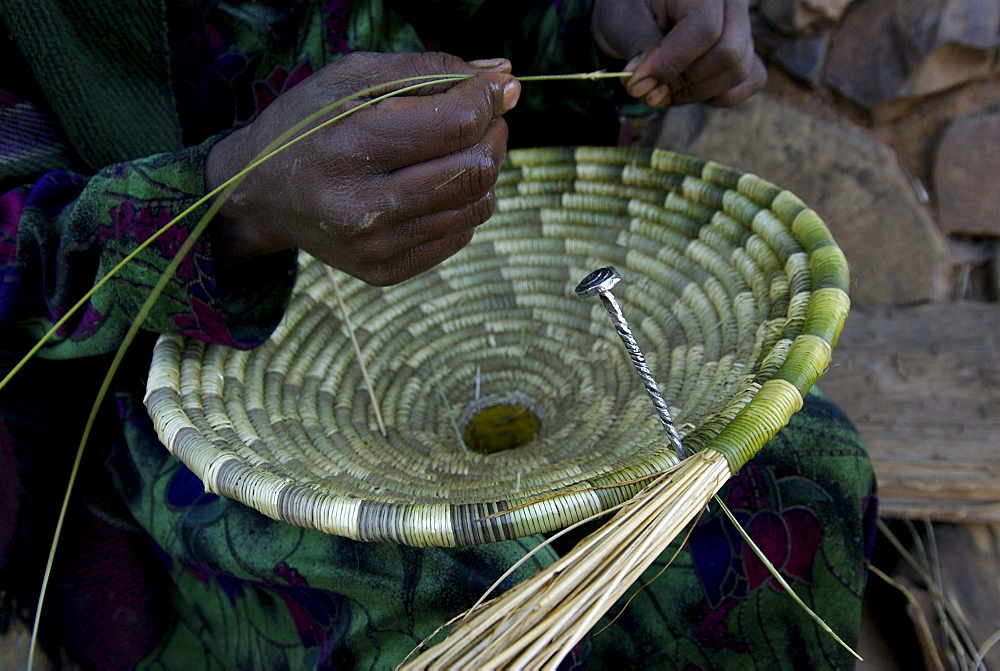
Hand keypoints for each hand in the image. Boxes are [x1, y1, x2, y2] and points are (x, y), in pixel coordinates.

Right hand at [206, 52, 518, 285]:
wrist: (259, 194)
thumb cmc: (309, 124)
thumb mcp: (353, 78)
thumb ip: (430, 70)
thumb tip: (505, 78)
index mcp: (350, 148)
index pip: (457, 125)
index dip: (487, 99)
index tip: (493, 87)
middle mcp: (363, 208)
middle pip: (475, 170)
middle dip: (493, 134)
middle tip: (483, 117)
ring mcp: (376, 248)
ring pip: (477, 205)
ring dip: (482, 168)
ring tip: (457, 148)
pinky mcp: (386, 273)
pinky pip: (461, 234)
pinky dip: (462, 202)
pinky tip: (435, 184)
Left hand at [592, 0, 765, 107]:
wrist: (639, 10)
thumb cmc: (629, 9)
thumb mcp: (625, 21)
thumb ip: (640, 50)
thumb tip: (646, 87)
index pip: (704, 29)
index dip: (671, 63)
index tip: (638, 83)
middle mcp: (731, 2)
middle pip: (728, 53)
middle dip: (684, 81)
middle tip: (648, 90)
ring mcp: (743, 25)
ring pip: (738, 71)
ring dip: (696, 93)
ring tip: (660, 91)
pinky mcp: (746, 48)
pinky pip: (751, 79)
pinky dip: (720, 95)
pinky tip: (687, 90)